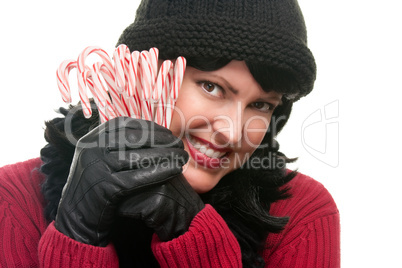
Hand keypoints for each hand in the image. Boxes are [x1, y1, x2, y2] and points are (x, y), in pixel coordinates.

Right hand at [55, 117, 187, 245]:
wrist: (75, 218)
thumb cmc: (95, 186)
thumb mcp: (98, 157)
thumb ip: (116, 143)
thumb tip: (147, 129)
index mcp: (91, 138)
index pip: (127, 125)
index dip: (150, 128)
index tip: (168, 133)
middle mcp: (92, 148)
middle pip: (135, 139)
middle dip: (162, 141)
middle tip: (179, 145)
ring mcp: (97, 167)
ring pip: (139, 157)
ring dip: (166, 156)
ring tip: (182, 157)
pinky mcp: (105, 187)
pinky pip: (139, 177)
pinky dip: (160, 172)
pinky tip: (175, 170)